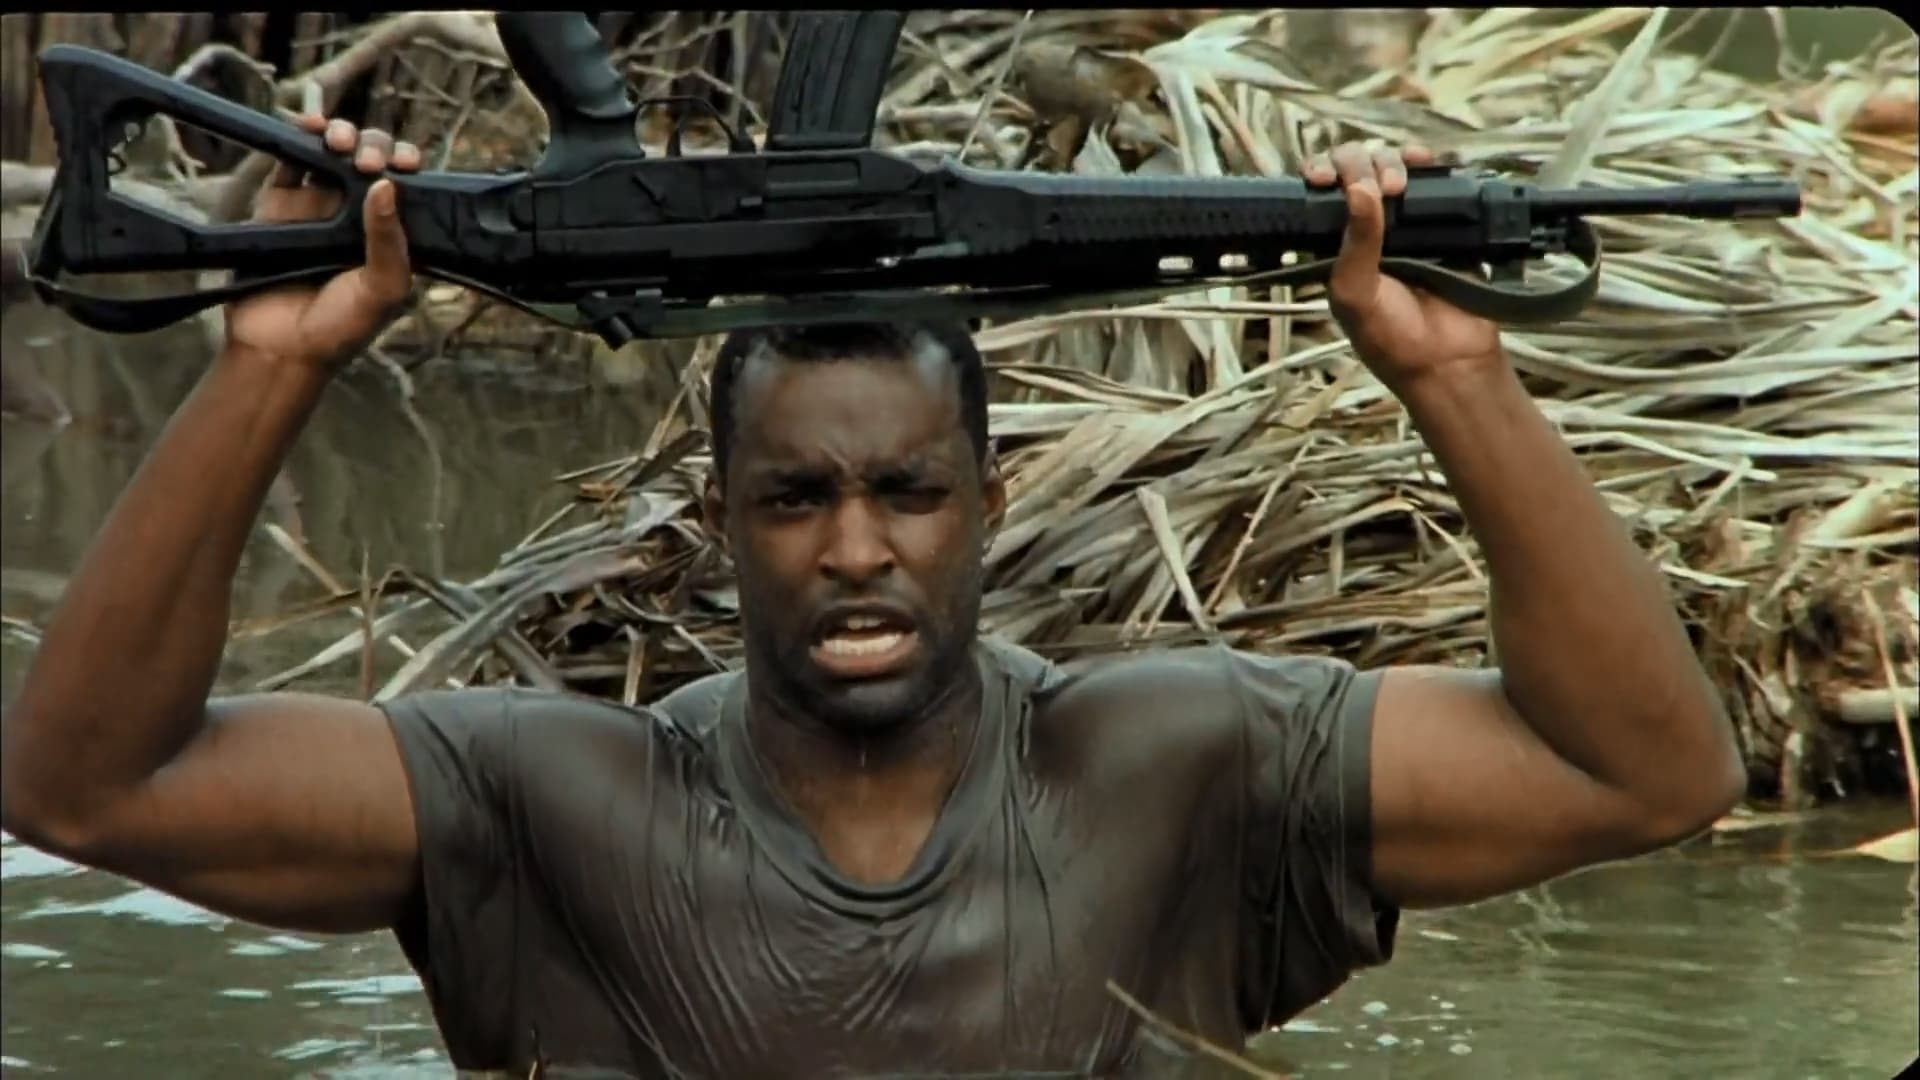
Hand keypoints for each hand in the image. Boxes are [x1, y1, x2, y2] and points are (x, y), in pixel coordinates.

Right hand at [224, 114, 423, 373]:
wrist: (281, 347)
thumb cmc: (341, 328)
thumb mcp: (383, 289)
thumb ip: (389, 241)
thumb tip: (387, 185)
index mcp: (390, 233)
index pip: (406, 185)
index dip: (407, 164)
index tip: (405, 163)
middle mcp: (355, 216)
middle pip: (370, 159)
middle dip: (374, 145)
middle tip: (365, 160)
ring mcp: (316, 207)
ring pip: (332, 153)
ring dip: (339, 134)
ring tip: (337, 141)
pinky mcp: (279, 206)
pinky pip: (288, 162)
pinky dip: (298, 138)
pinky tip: (308, 128)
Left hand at [1306, 142, 1503, 392]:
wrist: (1449, 361)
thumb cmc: (1391, 338)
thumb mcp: (1356, 294)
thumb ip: (1355, 243)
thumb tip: (1359, 189)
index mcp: (1338, 244)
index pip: (1323, 192)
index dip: (1321, 173)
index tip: (1323, 177)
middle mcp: (1370, 228)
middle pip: (1358, 169)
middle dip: (1361, 165)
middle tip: (1376, 188)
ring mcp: (1409, 221)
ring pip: (1395, 166)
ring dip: (1393, 160)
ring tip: (1400, 184)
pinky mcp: (1447, 220)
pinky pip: (1438, 180)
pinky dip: (1431, 163)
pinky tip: (1426, 163)